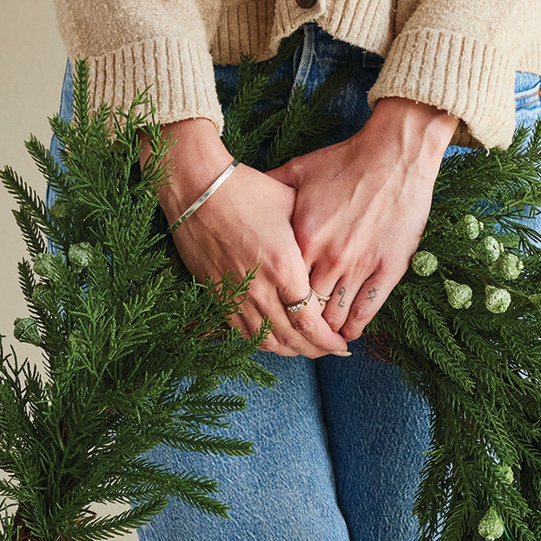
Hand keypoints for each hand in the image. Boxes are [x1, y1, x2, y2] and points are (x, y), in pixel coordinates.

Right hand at [149, 119, 349, 358]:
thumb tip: (330, 252)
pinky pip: (242, 334)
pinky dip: (263, 343)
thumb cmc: (247, 190)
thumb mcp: (290, 205)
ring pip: (268, 343)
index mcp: (283, 268)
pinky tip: (276, 340)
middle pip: (293, 339)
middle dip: (317, 350)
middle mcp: (259, 290)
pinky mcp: (217, 297)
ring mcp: (235, 297)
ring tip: (307, 348)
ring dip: (291, 351)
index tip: (343, 344)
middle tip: (331, 350)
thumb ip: (311, 236)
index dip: (330, 341)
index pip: (312, 323)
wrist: (196, 188)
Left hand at [265, 97, 457, 340]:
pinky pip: (366, 310)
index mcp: (302, 239)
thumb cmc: (345, 160)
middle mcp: (328, 257)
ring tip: (321, 339)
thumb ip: (271, 192)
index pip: (282, 287)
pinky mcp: (388, 268)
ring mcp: (360, 264)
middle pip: (305, 310)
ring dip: (327, 333)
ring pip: (335, 317)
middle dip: (300, 326)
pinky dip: (354, 327)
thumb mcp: (298, 171)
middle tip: (297, 335)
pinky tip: (348, 333)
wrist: (395, 152)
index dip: (277, 305)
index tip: (275, 313)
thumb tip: (244, 198)